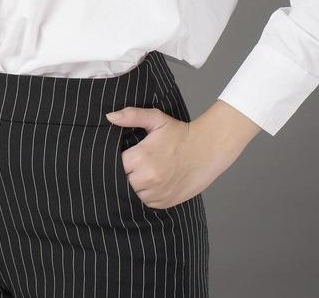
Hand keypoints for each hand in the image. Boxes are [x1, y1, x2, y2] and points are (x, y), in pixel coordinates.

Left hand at [104, 106, 230, 209]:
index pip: (114, 164)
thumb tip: (110, 117)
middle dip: (125, 173)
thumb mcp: (156, 119)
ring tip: (143, 172)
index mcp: (142, 157)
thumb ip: (131, 116)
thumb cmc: (180, 134)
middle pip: (122, 180)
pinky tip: (152, 182)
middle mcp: (148, 178)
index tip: (125, 155)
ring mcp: (158, 192)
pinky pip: (146, 202)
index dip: (117, 160)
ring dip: (134, 185)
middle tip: (135, 163)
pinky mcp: (166, 202)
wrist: (208, 150)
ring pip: (133, 193)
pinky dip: (146, 194)